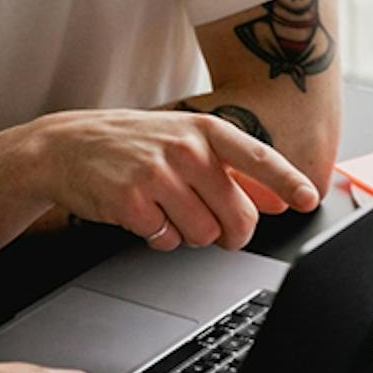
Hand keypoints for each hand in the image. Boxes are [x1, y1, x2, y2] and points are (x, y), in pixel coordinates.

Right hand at [30, 109, 318, 250]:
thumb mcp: (183, 142)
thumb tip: (277, 199)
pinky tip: (143, 215)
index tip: (307, 199)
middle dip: (231, 233)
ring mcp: (157, 175)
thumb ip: (232, 169)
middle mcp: (184, 149)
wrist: (65, 146)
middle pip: (237, 215)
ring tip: (167, 211)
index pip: (258, 157)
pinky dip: (159, 237)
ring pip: (204, 235)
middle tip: (218, 230)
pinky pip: (167, 242)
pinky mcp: (132, 202)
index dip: (287, 182)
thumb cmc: (130, 144)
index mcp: (203, 130)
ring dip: (190, 234)